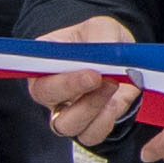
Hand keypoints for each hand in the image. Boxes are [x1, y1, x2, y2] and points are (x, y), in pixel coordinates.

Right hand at [32, 17, 140, 149]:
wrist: (122, 56)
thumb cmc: (101, 38)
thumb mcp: (101, 27)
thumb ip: (101, 38)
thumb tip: (107, 59)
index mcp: (42, 65)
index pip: (41, 82)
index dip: (65, 83)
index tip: (93, 75)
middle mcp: (50, 91)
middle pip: (51, 109)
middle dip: (83, 101)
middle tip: (107, 81)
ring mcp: (67, 110)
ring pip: (68, 127)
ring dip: (95, 112)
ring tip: (114, 87)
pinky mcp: (88, 122)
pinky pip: (90, 135)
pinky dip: (106, 122)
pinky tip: (116, 102)